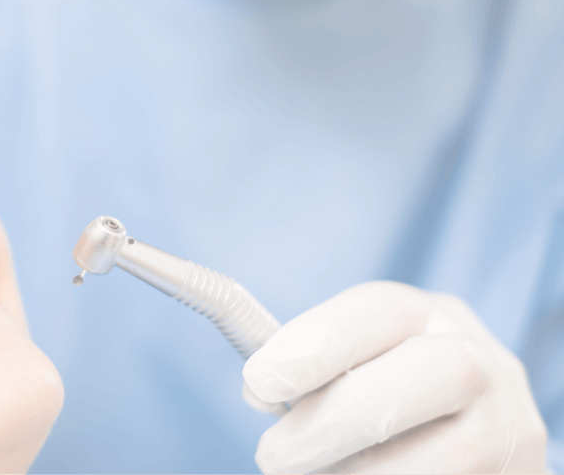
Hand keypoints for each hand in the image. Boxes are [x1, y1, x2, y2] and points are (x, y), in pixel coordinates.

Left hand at [242, 281, 546, 472]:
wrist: (478, 441)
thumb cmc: (393, 398)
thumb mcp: (364, 363)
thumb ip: (317, 369)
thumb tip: (260, 388)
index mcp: (431, 316)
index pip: (381, 309)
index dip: (318, 342)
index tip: (260, 380)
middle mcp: (482, 360)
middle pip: (432, 372)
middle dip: (338, 419)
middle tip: (273, 454)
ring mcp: (507, 423)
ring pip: (450, 452)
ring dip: (359, 473)